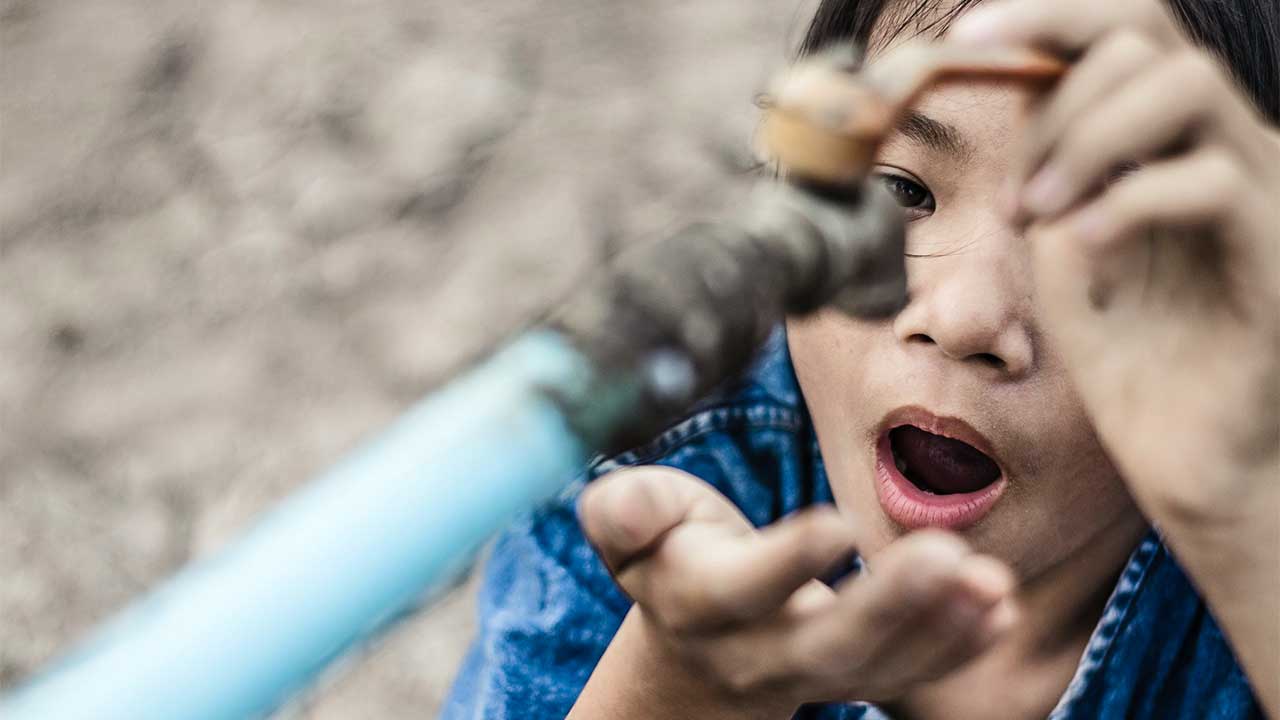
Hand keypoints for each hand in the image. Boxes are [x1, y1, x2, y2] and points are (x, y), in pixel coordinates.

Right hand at [573, 466, 1017, 715]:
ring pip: (879, 667)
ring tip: (992, 584)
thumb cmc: (669, 553)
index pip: (742, 590)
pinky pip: (910, 674)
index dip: (787, 562)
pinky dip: (959, 647)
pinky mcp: (857, 677)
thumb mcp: (630, 525)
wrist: (696, 646)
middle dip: (889, 604)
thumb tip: (625, 504)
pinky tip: (1000, 608)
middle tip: (947, 555)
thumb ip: (624, 510)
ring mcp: (812, 674)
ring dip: (941, 628)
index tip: (839, 522)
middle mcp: (755, 653)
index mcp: (697, 603)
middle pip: (825, 643)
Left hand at [950, 0, 1279, 524]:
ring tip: (1036, 212)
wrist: (1191, 460)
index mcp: (1173, 144)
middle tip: (1015, 198)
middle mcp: (1227, 149)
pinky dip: (1125, 201)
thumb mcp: (1063, 255)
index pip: (1128, 32)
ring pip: (1189, 85)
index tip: (969, 34)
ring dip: (1089, 137)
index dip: (1051, 15)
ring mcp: (1261, 193)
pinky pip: (1211, 181)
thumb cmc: (1132, 362)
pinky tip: (1079, 247)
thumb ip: (1047, 179)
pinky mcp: (1276, 250)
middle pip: (1152, 39)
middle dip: (1057, 102)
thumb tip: (1018, 111)